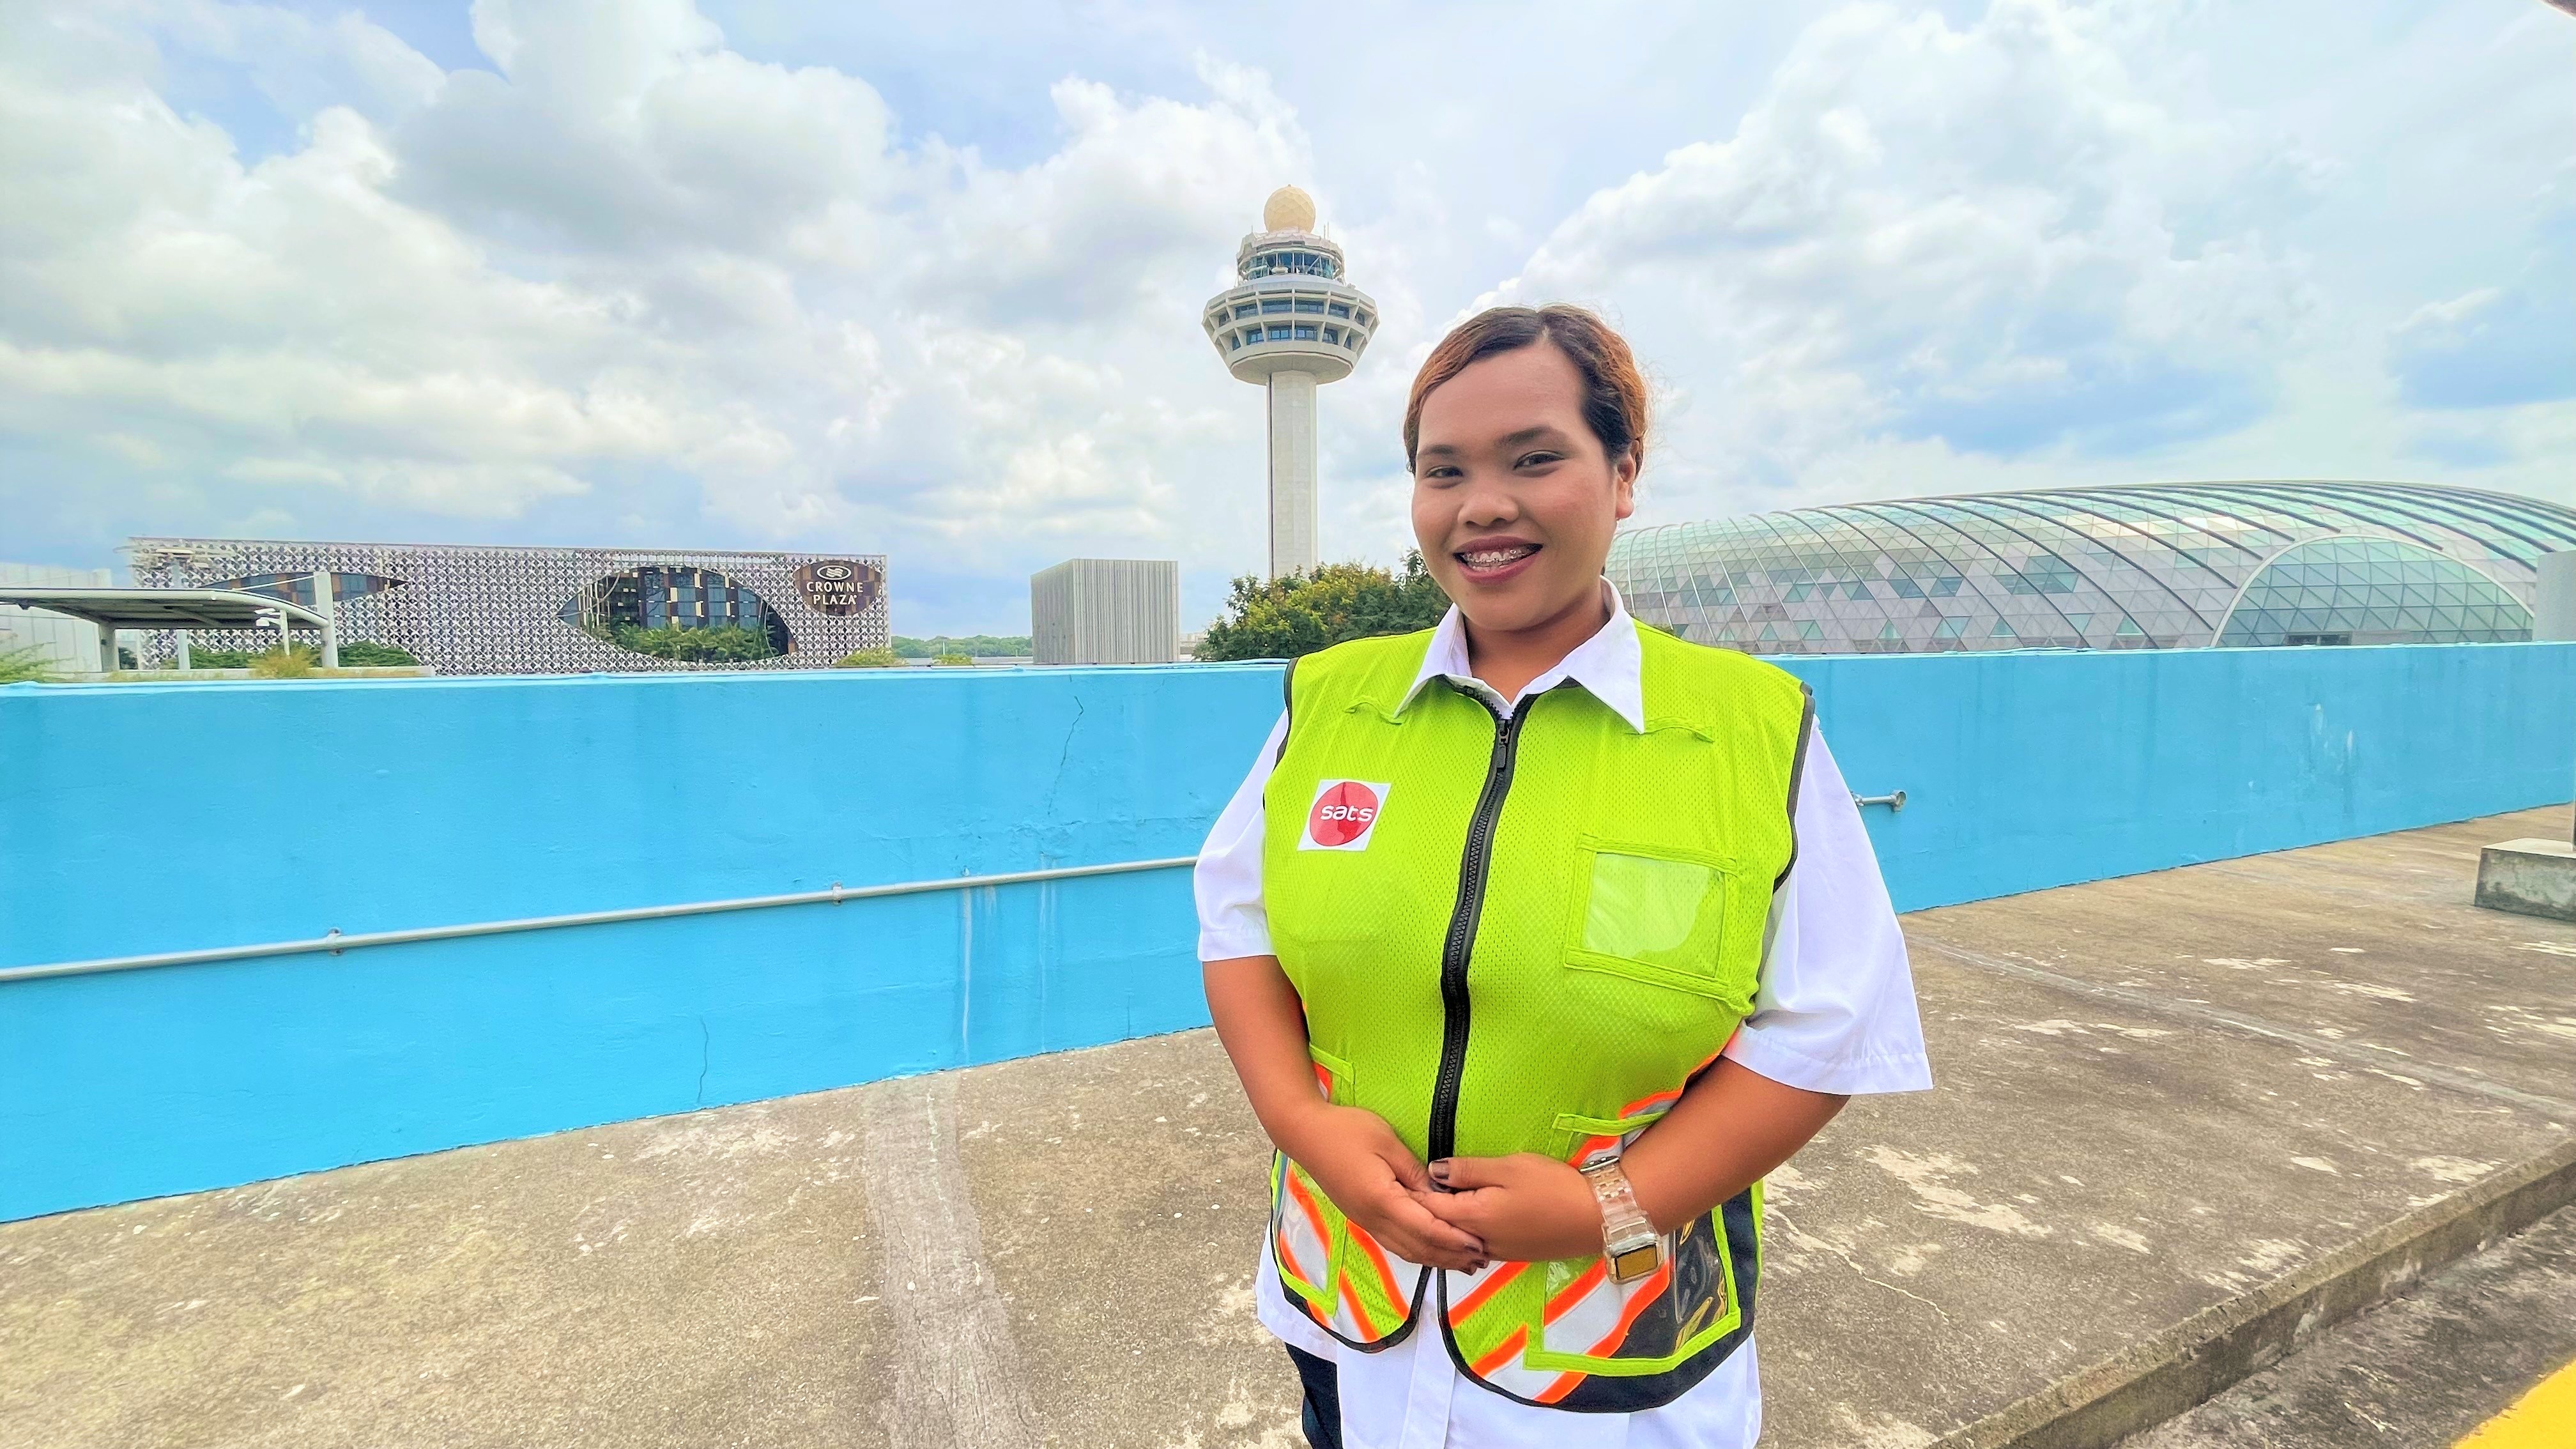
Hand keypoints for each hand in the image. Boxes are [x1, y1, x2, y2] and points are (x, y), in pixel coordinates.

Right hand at [1279, 1104, 1490, 1271]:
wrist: (1305, 1134)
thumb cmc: (1348, 1130)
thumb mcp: (1388, 1142)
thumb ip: (1415, 1172)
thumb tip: (1440, 1195)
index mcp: (1382, 1199)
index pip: (1426, 1228)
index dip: (1454, 1239)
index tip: (1478, 1243)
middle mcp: (1373, 1218)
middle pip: (1418, 1247)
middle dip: (1450, 1256)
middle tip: (1480, 1259)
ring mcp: (1365, 1221)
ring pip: (1406, 1250)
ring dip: (1435, 1259)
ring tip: (1463, 1263)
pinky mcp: (1361, 1218)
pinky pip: (1394, 1243)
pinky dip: (1417, 1251)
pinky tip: (1430, 1252)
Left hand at [1418, 1153, 1601, 1263]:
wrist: (1595, 1218)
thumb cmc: (1552, 1186)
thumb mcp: (1509, 1167)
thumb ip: (1467, 1170)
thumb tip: (1432, 1171)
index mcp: (1474, 1217)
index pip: (1429, 1210)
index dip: (1412, 1195)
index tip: (1399, 1181)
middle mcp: (1479, 1242)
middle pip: (1440, 1228)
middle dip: (1424, 1211)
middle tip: (1409, 1191)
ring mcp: (1496, 1252)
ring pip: (1457, 1239)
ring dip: (1443, 1224)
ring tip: (1432, 1203)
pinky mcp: (1511, 1254)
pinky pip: (1475, 1244)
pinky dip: (1463, 1232)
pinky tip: (1463, 1218)